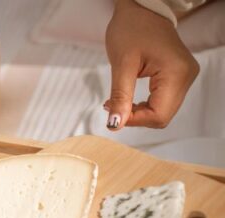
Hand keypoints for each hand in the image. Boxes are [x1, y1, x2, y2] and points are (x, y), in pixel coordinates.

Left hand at [104, 0, 198, 129]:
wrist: (141, 9)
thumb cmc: (131, 29)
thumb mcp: (121, 64)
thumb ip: (120, 97)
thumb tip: (115, 125)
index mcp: (176, 73)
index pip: (159, 115)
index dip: (135, 120)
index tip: (112, 113)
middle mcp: (186, 77)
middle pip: (162, 116)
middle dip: (136, 117)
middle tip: (112, 105)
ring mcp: (184, 77)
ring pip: (162, 111)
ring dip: (138, 112)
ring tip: (117, 100)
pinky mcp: (178, 77)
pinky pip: (162, 102)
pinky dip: (144, 105)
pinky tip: (128, 98)